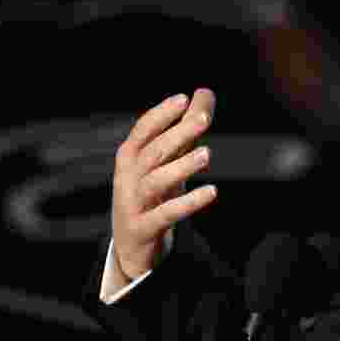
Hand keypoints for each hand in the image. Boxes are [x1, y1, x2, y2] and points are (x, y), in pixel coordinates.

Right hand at [111, 88, 217, 279]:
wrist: (129, 248)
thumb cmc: (151, 196)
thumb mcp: (166, 162)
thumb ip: (185, 130)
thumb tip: (205, 92)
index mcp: (129, 160)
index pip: (142, 132)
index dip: (160, 115)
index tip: (182, 99)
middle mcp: (127, 179)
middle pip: (151, 153)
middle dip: (176, 134)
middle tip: (203, 119)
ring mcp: (132, 205)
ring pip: (155, 182)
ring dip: (181, 166)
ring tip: (207, 154)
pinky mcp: (143, 230)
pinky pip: (165, 214)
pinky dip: (188, 202)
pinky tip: (212, 191)